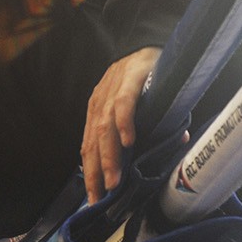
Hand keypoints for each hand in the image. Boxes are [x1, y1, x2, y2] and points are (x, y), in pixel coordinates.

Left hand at [81, 46, 159, 203]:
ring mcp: (113, 90)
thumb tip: (153, 158)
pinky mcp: (130, 78)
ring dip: (109, 157)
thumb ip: (139, 132)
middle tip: (100, 196)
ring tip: (113, 179)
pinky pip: (124, 104)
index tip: (92, 198)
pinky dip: (124, 124)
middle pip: (92, 142)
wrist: (148, 43)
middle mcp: (100, 103)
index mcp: (97, 112)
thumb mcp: (132, 107)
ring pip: (105, 128)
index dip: (89, 173)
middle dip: (95, 173)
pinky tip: (128, 141)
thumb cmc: (141, 80)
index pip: (88, 147)